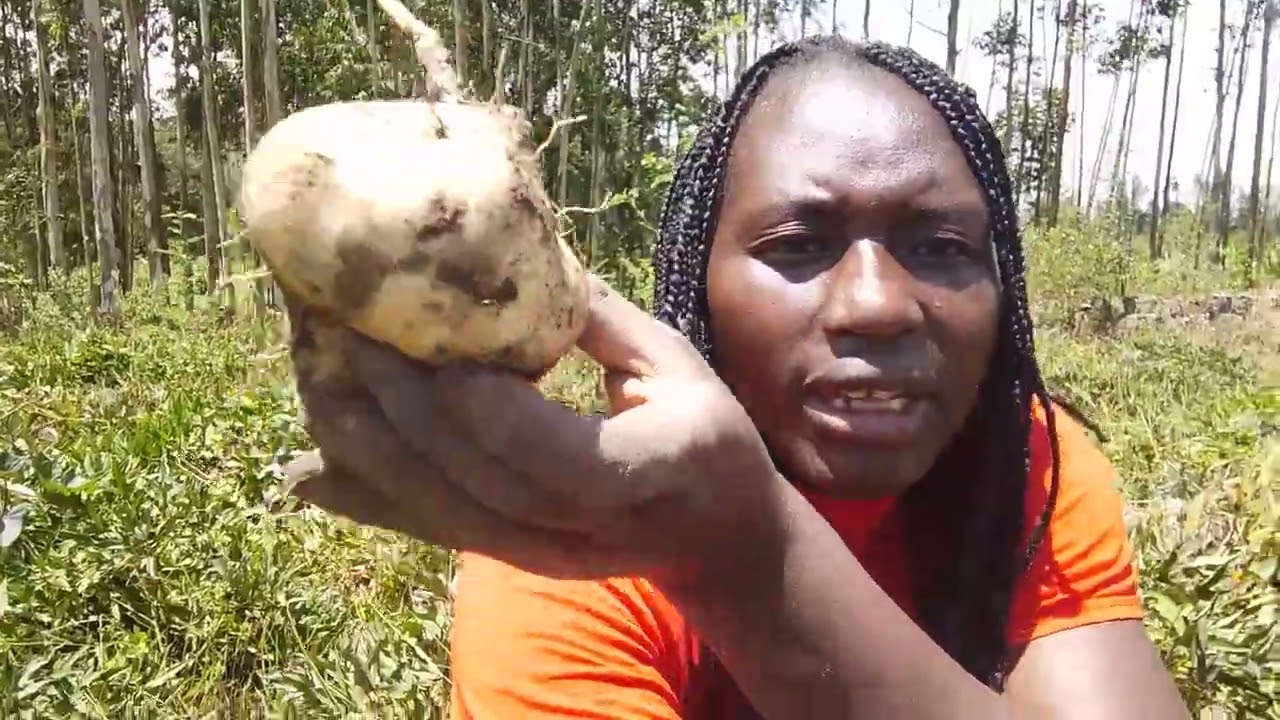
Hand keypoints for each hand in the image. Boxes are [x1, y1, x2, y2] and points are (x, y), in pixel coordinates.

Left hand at [286, 275, 785, 587]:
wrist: (716, 538)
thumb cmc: (705, 433)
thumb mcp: (676, 364)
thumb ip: (599, 319)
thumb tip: (512, 253)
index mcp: (649, 471)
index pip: (551, 455)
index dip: (483, 407)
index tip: (427, 346)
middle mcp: (587, 530)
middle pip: (476, 484)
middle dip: (403, 411)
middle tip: (345, 337)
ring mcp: (542, 555)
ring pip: (439, 514)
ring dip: (367, 451)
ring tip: (313, 385)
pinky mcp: (510, 561)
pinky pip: (430, 533)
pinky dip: (366, 501)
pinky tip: (304, 474)